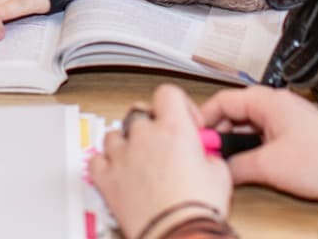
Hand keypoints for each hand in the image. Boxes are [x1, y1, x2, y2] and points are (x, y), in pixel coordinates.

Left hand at [92, 84, 232, 236]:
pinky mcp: (107, 178)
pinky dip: (105, 163)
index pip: (167, 93)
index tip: (186, 121)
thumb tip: (206, 157)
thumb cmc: (197, 208)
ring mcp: (122, 155)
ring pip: (114, 133)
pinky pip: (97, 160)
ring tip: (140, 157)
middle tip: (164, 142)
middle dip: (151, 123)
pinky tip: (117, 170)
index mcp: (174, 128)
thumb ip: (209, 155)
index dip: (178, 104)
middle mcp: (144, 136)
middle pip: (139, 111)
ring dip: (126, 142)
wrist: (178, 233)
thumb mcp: (220, 174)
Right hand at [200, 86, 317, 202]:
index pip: (223, 100)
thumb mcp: (268, 165)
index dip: (204, 119)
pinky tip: (247, 167)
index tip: (193, 136)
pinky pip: (262, 139)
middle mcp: (278, 106)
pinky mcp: (295, 138)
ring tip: (225, 162)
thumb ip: (236, 165)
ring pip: (248, 127)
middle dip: (219, 134)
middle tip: (207, 153)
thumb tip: (218, 168)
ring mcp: (287, 121)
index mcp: (270, 100)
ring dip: (235, 144)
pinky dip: (251, 151)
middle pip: (234, 113)